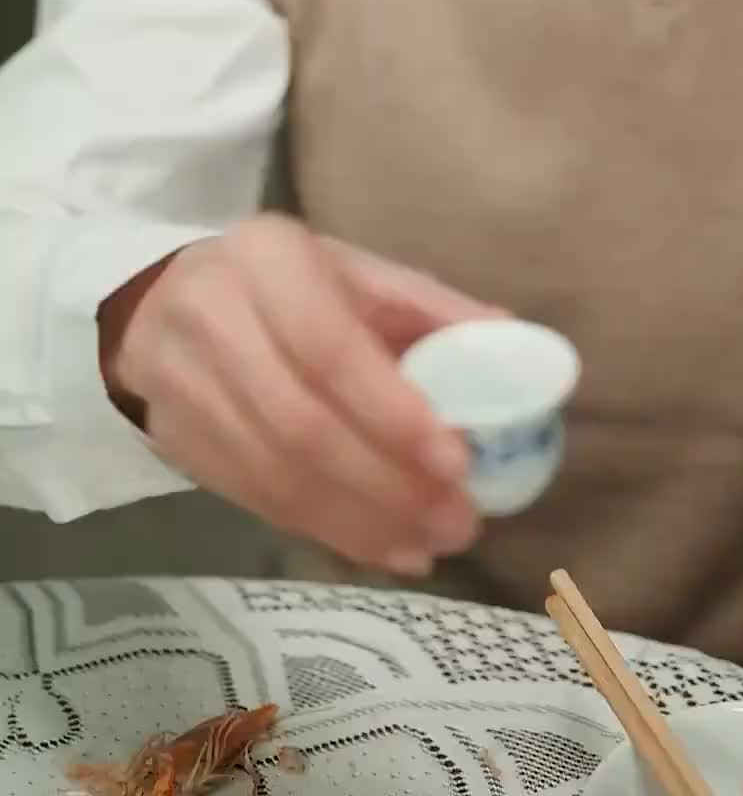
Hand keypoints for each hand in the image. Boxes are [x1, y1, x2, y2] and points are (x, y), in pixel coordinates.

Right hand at [99, 213, 494, 576]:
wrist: (160, 303)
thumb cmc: (283, 282)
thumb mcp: (354, 272)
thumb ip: (430, 309)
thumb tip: (516, 346)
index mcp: (266, 261)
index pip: (329, 351)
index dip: (393, 414)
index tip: (457, 462)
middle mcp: (213, 322)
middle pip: (303, 426)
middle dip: (388, 485)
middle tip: (457, 521)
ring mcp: (183, 389)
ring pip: (277, 476)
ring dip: (363, 521)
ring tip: (430, 543)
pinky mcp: (176, 445)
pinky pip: (257, 500)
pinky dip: (327, 531)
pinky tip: (382, 547)